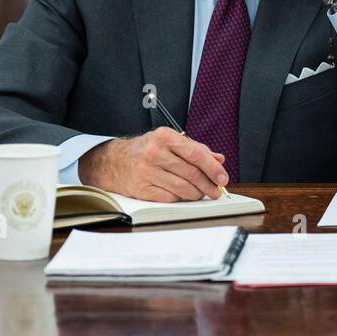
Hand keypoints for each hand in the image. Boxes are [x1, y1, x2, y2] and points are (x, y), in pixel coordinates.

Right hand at [78, 128, 228, 200]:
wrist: (113, 161)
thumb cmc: (146, 150)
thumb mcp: (169, 142)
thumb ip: (195, 149)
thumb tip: (218, 160)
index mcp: (164, 137)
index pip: (196, 154)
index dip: (213, 168)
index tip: (223, 178)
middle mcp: (155, 153)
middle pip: (191, 174)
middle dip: (208, 185)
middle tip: (216, 191)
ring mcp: (146, 171)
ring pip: (182, 188)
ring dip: (196, 194)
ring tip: (200, 193)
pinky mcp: (141, 188)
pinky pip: (170, 197)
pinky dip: (180, 198)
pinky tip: (181, 194)